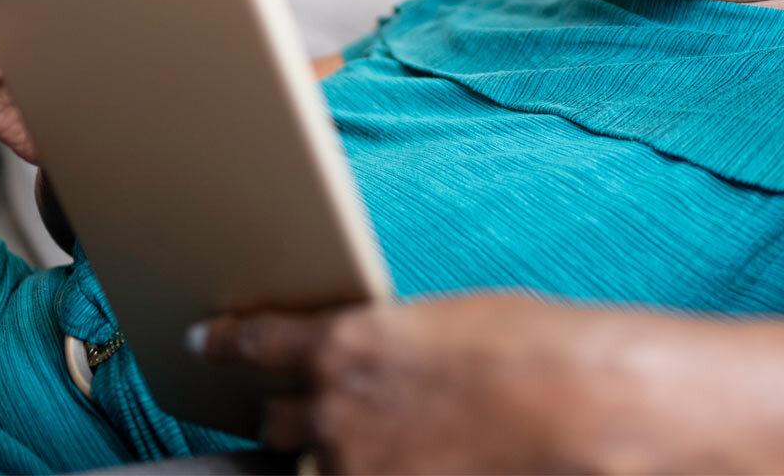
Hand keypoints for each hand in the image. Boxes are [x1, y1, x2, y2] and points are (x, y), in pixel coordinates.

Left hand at [190, 294, 632, 473]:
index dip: (226, 344)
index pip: (257, 343)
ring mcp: (357, 470)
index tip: (204, 342)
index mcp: (345, 343)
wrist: (579, 406)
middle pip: (274, 421)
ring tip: (366, 448)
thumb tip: (383, 367)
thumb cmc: (530, 348)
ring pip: (308, 470)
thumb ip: (393, 346)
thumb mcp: (445, 323)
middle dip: (286, 414)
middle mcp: (334, 412)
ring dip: (326, 459)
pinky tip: (410, 463)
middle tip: (302, 411)